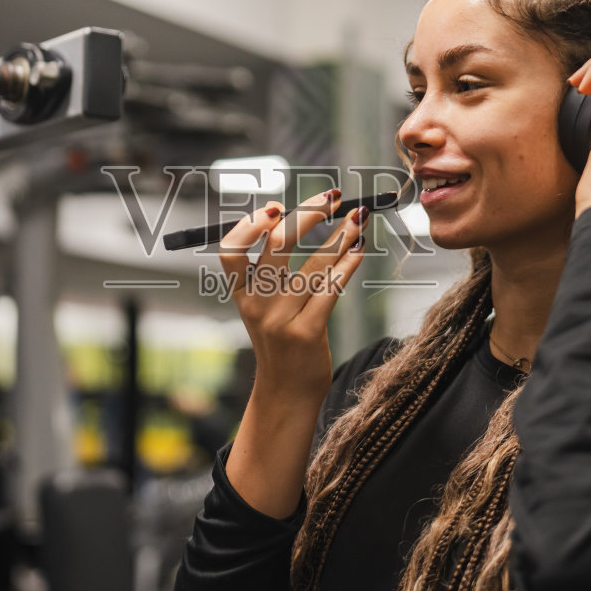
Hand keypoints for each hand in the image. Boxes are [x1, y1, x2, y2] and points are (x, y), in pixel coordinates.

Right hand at [218, 188, 370, 404]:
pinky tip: (360, 250)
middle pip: (277, 247)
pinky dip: (348, 264)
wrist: (286, 393)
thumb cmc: (280, 343)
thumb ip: (269, 273)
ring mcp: (281, 319)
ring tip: (359, 219)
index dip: (249, 225)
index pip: (230, 250)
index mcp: (241, 294)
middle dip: (308, 214)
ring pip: (314, 265)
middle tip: (332, 196)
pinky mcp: (307, 332)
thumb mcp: (262, 308)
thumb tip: (295, 219)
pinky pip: (331, 288)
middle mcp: (257, 304)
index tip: (275, 207)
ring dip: (342, 236)